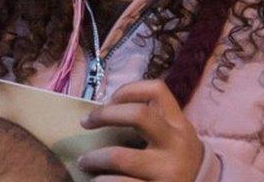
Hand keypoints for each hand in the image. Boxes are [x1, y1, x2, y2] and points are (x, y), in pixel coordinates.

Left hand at [78, 79, 206, 181]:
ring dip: (94, 158)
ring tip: (84, 162)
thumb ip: (152, 123)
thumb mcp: (174, 138)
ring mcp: (168, 172)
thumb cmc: (177, 163)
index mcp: (179, 127)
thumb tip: (105, 110)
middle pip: (138, 115)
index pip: (158, 91)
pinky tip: (99, 181)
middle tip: (85, 123)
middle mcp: (176, 145)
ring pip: (120, 157)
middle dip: (104, 115)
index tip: (109, 100)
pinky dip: (102, 181)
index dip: (128, 89)